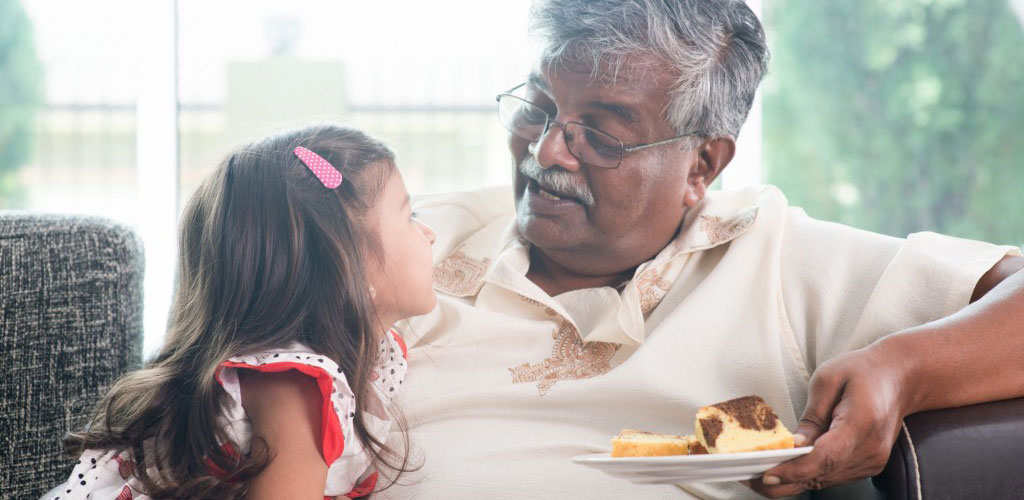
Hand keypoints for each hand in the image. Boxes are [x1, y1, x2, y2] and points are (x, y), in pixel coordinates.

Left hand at [748, 343, 908, 497]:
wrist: (900, 377)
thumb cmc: (863, 371)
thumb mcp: (828, 380)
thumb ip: (810, 416)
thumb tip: (793, 446)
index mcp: (862, 424)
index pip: (824, 457)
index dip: (793, 469)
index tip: (766, 473)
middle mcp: (871, 450)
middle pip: (822, 475)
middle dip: (783, 479)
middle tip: (748, 477)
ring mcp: (872, 462)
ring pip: (824, 481)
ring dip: (792, 481)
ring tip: (757, 475)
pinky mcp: (867, 466)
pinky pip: (832, 476)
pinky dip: (807, 475)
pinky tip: (784, 470)